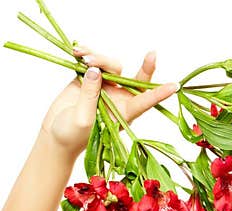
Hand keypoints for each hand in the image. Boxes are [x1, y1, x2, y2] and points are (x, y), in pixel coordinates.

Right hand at [40, 45, 177, 156]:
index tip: (175, 87)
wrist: (56, 135)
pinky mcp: (88, 77)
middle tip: (153, 54)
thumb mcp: (83, 120)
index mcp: (124, 113)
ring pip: (111, 65)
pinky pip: (93, 60)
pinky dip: (86, 53)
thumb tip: (95, 70)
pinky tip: (76, 52)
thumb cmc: (73, 136)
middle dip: (146, 67)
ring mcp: (105, 86)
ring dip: (99, 57)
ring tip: (82, 57)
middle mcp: (119, 98)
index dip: (159, 93)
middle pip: (136, 79)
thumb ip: (90, 95)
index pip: (145, 101)